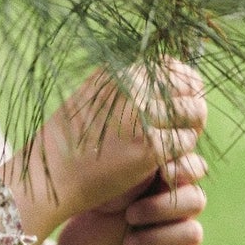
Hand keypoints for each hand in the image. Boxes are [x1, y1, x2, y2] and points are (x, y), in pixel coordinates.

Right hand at [0, 59, 206, 243]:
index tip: (180, 104)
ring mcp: (142, 116)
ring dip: (189, 131)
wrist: (49, 177)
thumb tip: (168, 82)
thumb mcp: (92, 100)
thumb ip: (126, 90)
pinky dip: (180, 154)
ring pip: (194, 114)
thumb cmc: (69, 145)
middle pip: (190, 87)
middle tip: (182, 130)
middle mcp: (134, 87)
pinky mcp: (149, 146)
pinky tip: (162, 163)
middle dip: (192, 108)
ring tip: (172, 147)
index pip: (173, 66)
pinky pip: (185, 142)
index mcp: (120, 72)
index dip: (184, 85)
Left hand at [44, 155, 209, 244]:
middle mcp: (175, 214)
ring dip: (161, 237)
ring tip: (128, 244)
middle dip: (165, 206)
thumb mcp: (100, 202)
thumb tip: (153, 162)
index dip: (185, 167)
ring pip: (194, 233)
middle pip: (197, 199)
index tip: (163, 172)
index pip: (190, 168)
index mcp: (160, 187)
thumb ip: (128, 181)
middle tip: (130, 215)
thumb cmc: (87, 231)